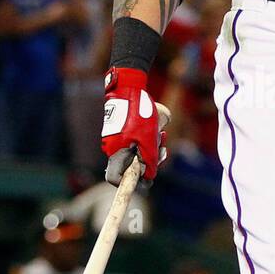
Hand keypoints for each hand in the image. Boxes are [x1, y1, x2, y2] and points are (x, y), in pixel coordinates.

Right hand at [101, 67, 166, 185]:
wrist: (129, 89)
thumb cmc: (138, 115)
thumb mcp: (148, 141)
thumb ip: (149, 161)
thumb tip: (149, 176)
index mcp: (115, 154)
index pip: (115, 179)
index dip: (128, 184)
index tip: (144, 180)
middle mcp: (112, 149)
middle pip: (130, 167)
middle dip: (148, 162)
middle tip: (161, 153)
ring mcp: (117, 139)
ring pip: (136, 153)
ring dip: (151, 149)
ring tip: (161, 136)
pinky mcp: (122, 131)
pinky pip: (135, 142)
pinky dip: (147, 140)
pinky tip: (158, 130)